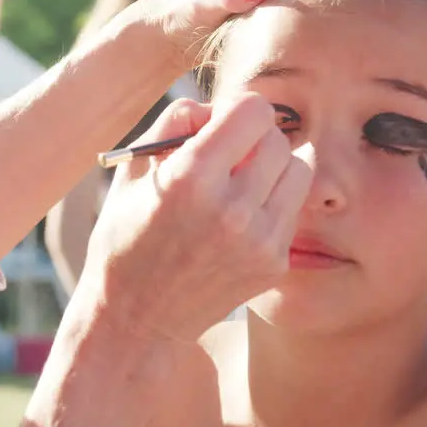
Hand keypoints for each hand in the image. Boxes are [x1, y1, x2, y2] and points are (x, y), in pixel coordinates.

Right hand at [77, 93, 311, 342]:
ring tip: (241, 184)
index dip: (237, 109)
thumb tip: (216, 107)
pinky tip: (242, 218)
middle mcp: (231, 209)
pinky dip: (273, 203)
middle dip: (254, 139)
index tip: (222, 125)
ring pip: (299, 169)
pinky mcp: (273, 263)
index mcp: (191, 178)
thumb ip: (175, 121)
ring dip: (273, 168)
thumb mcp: (133, 170)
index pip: (254, 110)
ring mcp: (258, 240)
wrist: (137, 319)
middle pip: (278, 139)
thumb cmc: (127, 236)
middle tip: (230, 156)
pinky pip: (292, 208)